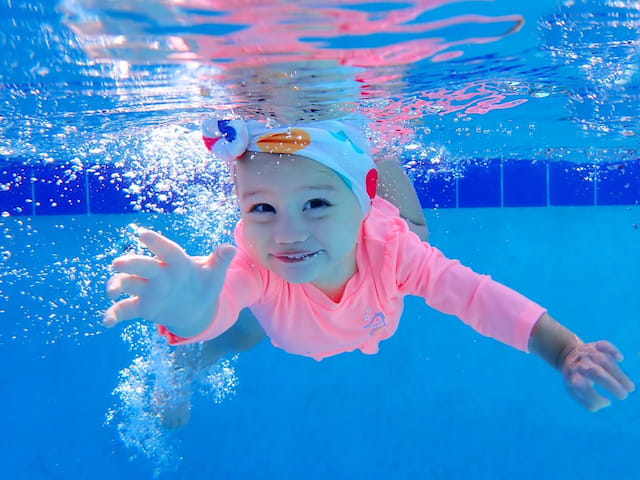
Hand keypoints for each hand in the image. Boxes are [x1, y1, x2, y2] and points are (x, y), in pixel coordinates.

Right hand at [103, 228, 235, 337]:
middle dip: (131, 264)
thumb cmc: (204, 284)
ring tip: (112, 291)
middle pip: (143, 266)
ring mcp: (148, 289)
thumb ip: (220, 261)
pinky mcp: (142, 307)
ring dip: (118, 285)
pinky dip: (114, 314)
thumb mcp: (215, 274)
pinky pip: (125, 309)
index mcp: (178, 262)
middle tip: (118, 263)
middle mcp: (159, 273)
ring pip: (129, 284)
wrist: (196, 307)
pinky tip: (107, 322)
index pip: (167, 250)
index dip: (156, 242)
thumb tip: (230, 248)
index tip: (142, 234)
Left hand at [560, 340, 634, 411]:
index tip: (607, 401)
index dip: (594, 396)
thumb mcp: (575, 393)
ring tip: (630, 388)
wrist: (568, 355)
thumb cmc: (576, 379)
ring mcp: (587, 354)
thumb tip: (606, 402)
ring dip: (618, 374)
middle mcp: (579, 364)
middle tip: (624, 396)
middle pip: (595, 372)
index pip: (581, 386)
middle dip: (611, 384)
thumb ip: (589, 403)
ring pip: (603, 360)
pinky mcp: (595, 346)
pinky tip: (620, 358)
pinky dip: (611, 350)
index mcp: (572, 377)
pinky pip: (603, 345)